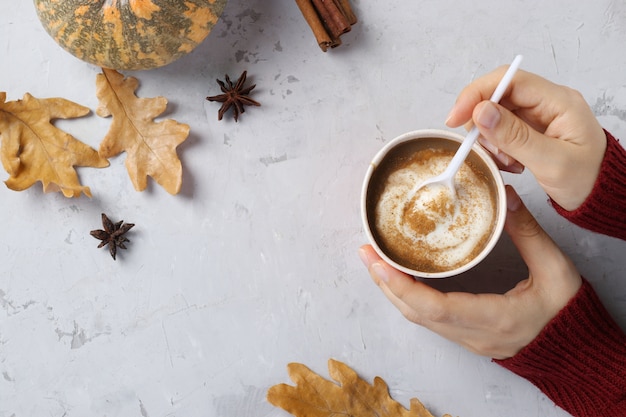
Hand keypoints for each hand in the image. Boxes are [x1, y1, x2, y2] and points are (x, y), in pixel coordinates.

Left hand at [358, 186, 581, 359]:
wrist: (576, 352)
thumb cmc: (569, 314)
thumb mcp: (556, 270)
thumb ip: (527, 233)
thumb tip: (505, 196)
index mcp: (494, 319)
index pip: (435, 308)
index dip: (402, 286)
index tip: (378, 263)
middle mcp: (473, 334)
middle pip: (415, 313)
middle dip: (385, 282)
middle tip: (365, 252)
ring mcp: (467, 338)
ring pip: (418, 317)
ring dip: (393, 289)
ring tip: (375, 260)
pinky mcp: (466, 335)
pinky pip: (428, 318)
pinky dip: (409, 296)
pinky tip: (399, 276)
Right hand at [446, 68, 605, 210]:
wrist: (601, 196)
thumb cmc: (588, 180)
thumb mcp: (551, 162)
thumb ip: (514, 136)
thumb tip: (480, 112)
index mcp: (558, 101)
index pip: (508, 80)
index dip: (477, 94)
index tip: (456, 118)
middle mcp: (547, 102)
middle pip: (497, 95)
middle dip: (481, 121)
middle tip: (481, 148)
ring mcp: (538, 115)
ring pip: (495, 114)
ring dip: (489, 138)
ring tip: (506, 162)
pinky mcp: (530, 129)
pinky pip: (500, 129)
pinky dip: (496, 146)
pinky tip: (509, 163)